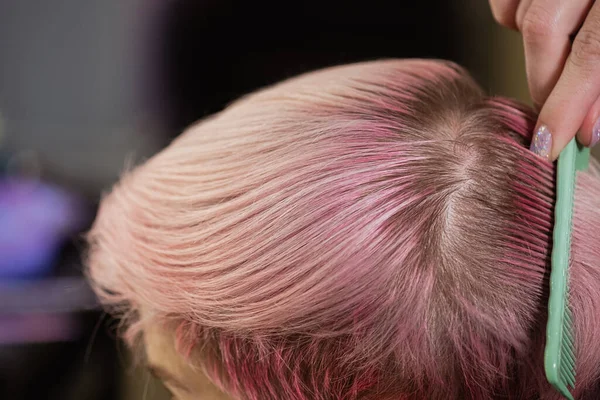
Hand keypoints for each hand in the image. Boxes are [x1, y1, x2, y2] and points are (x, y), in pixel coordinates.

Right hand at [489, 0, 599, 159]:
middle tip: (555, 115)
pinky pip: (506, 3)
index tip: (552, 142)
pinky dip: (518, 21)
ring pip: (520, 16)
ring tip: (563, 60)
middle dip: (545, 84)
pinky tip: (551, 25)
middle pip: (543, 31)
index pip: (592, 51)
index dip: (568, 103)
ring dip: (536, 52)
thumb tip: (589, 125)